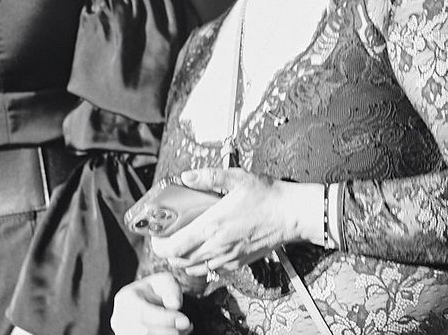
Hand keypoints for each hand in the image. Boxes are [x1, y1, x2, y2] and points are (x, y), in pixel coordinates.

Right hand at [110, 273, 190, 334]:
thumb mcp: (165, 282)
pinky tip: (173, 334)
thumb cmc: (156, 293)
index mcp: (125, 298)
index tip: (186, 320)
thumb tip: (174, 305)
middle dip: (169, 332)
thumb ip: (172, 288)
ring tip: (182, 331)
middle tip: (188, 327)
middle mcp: (119, 318)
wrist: (146, 304)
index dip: (167, 319)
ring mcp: (121, 333)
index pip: (144, 312)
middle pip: (144, 331)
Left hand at [150, 168, 314, 274]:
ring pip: (194, 269)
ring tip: (182, 243)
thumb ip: (207, 177)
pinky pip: (212, 270)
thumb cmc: (268, 197)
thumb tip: (186, 177)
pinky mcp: (238, 263)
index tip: (155, 236)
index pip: (175, 246)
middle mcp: (218, 246)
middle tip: (166, 238)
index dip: (159, 245)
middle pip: (180, 261)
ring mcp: (228, 258)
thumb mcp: (236, 178)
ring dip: (183, 260)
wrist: (292, 215)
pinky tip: (204, 248)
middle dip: (168, 252)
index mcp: (213, 226)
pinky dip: (201, 263)